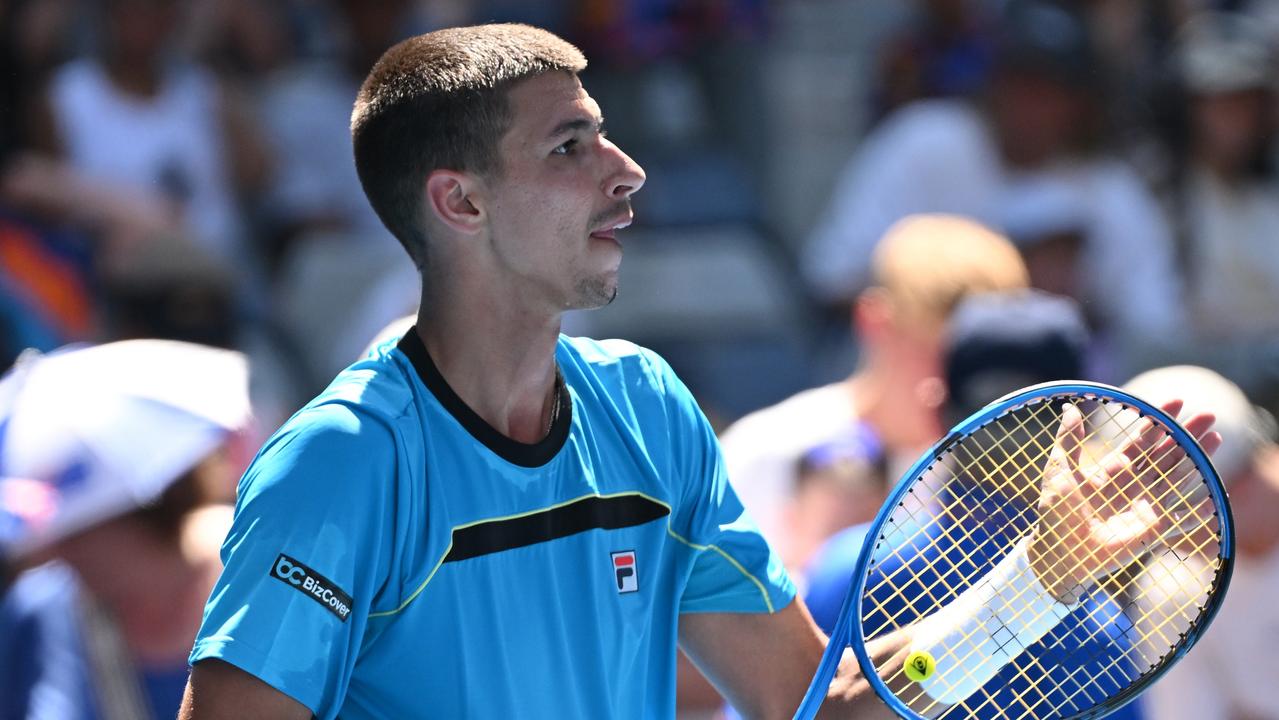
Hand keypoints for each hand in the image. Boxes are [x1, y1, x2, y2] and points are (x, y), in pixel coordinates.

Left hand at [1028, 401, 1221, 602]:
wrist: (1059, 550)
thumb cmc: (1056, 511)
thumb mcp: (1060, 470)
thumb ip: (1068, 440)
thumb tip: (1069, 407)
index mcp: (1114, 469)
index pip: (1143, 439)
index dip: (1159, 420)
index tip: (1178, 400)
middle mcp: (1134, 485)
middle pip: (1166, 454)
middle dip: (1187, 434)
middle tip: (1209, 414)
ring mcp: (1146, 506)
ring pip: (1178, 477)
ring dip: (1198, 459)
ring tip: (1217, 438)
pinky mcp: (1151, 531)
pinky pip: (1179, 519)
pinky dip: (1196, 511)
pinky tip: (1214, 497)